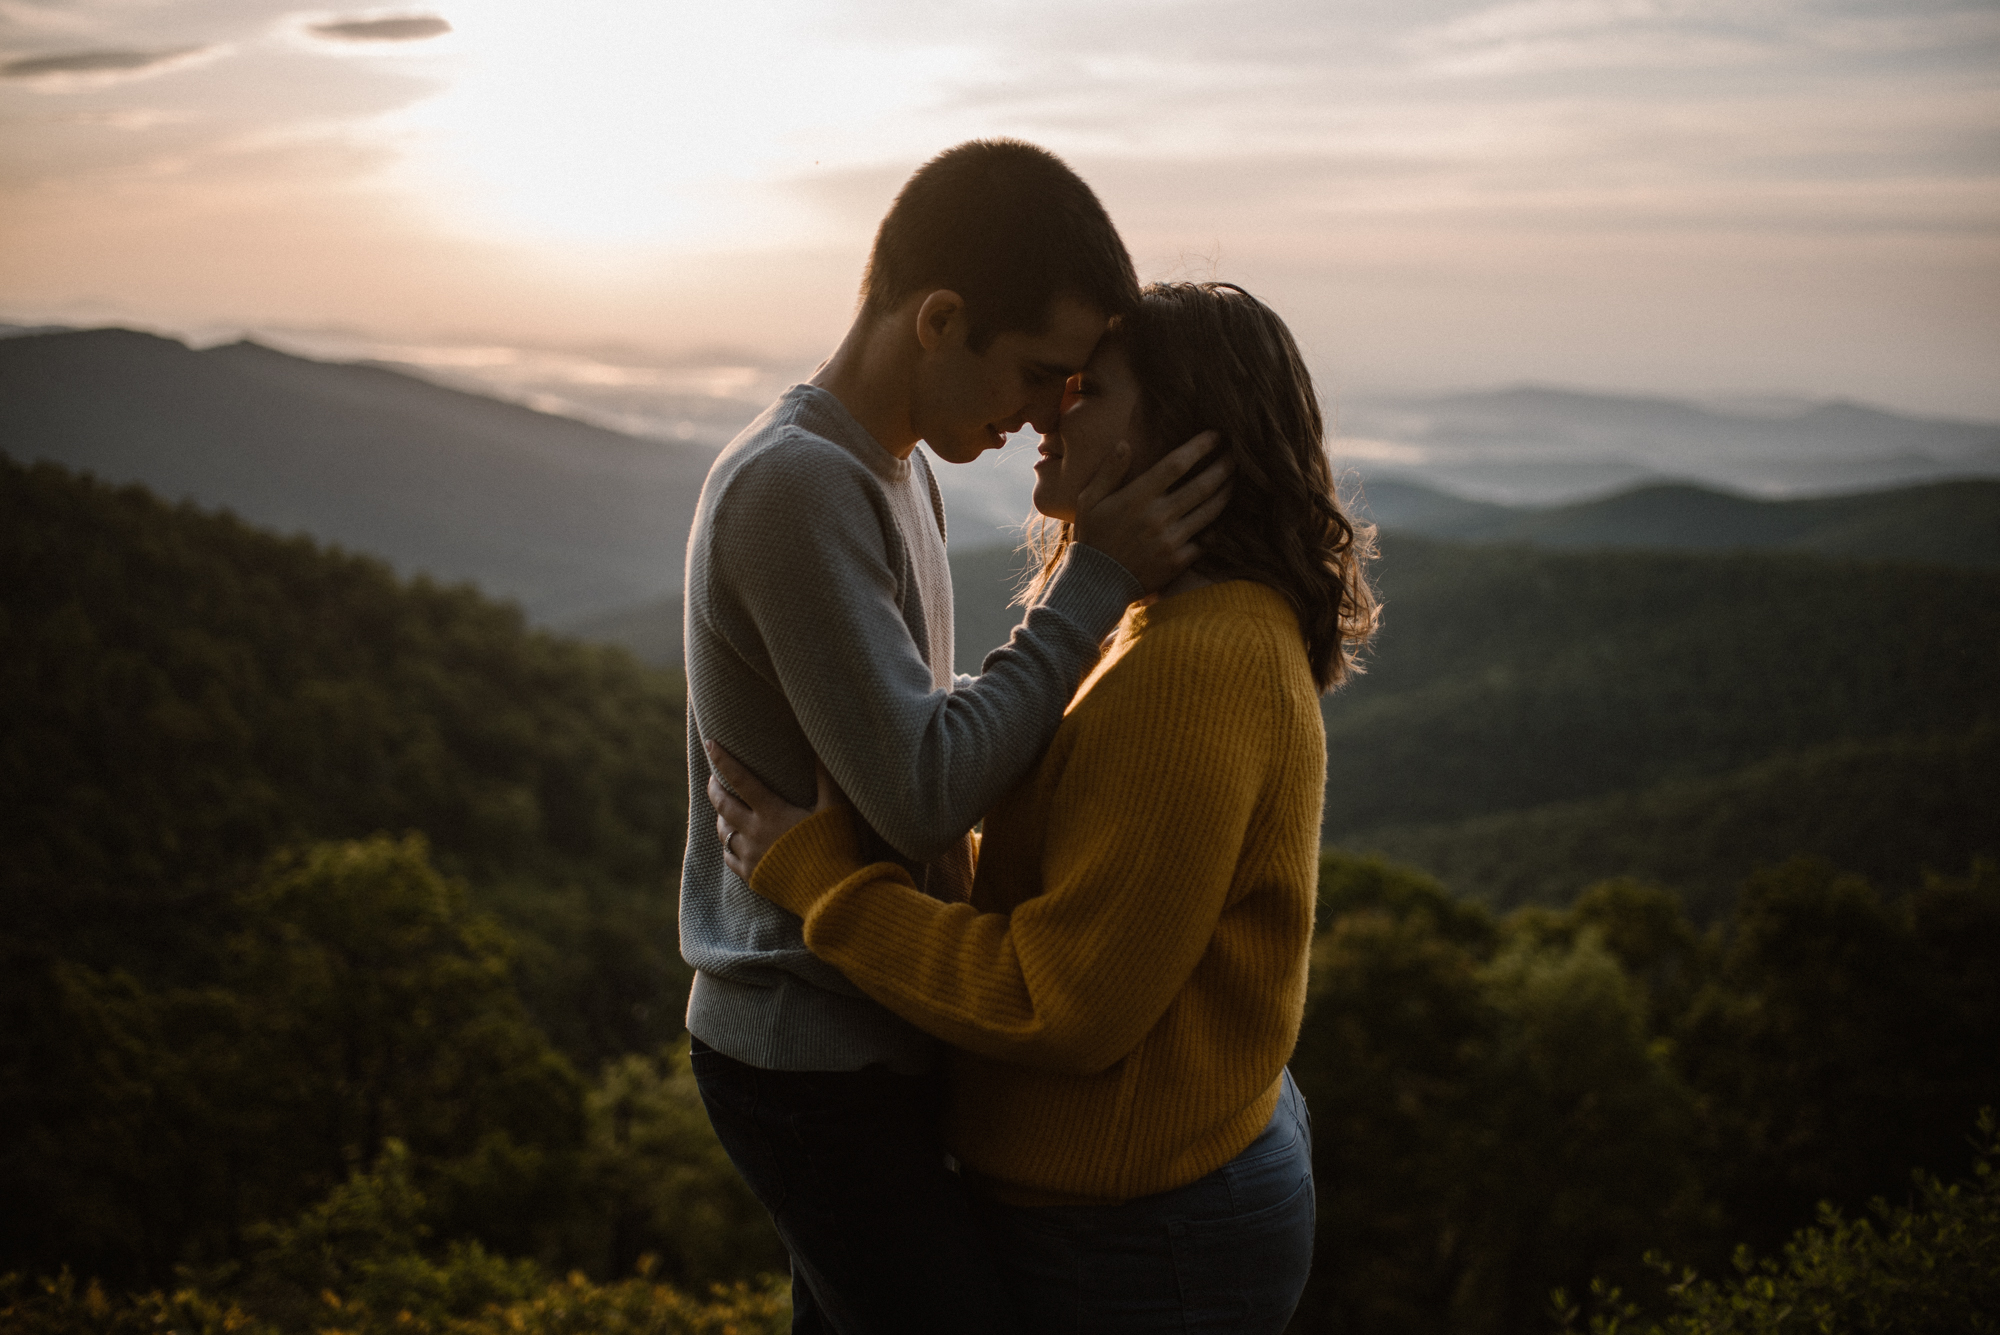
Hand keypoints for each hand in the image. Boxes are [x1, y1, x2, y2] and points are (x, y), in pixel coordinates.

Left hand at [706, 740, 842, 881]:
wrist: (831, 893)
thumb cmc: (836, 847)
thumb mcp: (834, 809)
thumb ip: (826, 778)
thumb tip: (822, 749)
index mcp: (771, 812)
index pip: (740, 779)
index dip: (723, 760)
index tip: (710, 744)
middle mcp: (754, 833)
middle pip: (723, 806)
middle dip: (715, 789)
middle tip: (713, 779)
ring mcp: (751, 857)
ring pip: (724, 833)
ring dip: (722, 819)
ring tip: (724, 812)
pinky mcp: (752, 877)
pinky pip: (730, 858)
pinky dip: (729, 846)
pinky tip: (733, 843)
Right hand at [1071, 429, 1231, 592]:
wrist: (1095, 585)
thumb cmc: (1091, 538)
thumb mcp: (1089, 501)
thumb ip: (1109, 472)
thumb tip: (1124, 444)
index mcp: (1137, 497)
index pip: (1176, 464)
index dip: (1200, 447)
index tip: (1216, 435)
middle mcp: (1157, 517)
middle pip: (1202, 486)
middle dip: (1224, 467)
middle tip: (1236, 454)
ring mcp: (1170, 540)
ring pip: (1209, 511)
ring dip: (1226, 492)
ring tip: (1235, 479)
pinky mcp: (1177, 562)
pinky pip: (1205, 540)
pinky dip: (1217, 526)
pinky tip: (1222, 515)